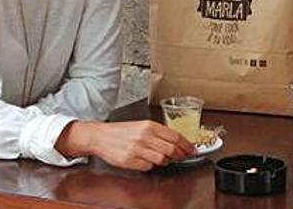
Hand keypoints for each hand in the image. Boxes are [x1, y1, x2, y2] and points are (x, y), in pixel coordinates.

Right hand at [57, 120, 195, 171]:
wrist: (100, 136)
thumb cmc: (121, 131)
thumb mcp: (141, 126)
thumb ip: (158, 132)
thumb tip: (176, 141)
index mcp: (149, 126)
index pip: (175, 136)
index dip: (186, 145)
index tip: (192, 149)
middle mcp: (144, 137)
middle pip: (171, 149)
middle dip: (180, 155)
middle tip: (182, 156)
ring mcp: (137, 149)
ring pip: (161, 159)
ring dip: (164, 161)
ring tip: (160, 157)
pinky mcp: (130, 160)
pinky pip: (148, 167)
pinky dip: (150, 165)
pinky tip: (146, 160)